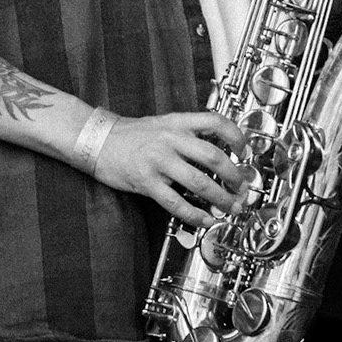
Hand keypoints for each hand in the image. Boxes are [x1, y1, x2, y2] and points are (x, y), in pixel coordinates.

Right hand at [90, 111, 253, 226]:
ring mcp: (158, 161)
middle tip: (242, 187)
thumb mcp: (162, 124)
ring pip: (198, 182)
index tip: (244, 151)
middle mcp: (170, 139)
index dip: (235, 136)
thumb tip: (216, 152)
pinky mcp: (146, 182)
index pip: (215, 122)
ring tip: (229, 207)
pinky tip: (204, 219)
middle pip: (213, 156)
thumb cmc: (130, 134)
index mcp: (177, 122)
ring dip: (219, 197)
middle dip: (233, 175)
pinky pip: (176, 202)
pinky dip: (194, 214)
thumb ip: (187, 133)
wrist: (97, 140)